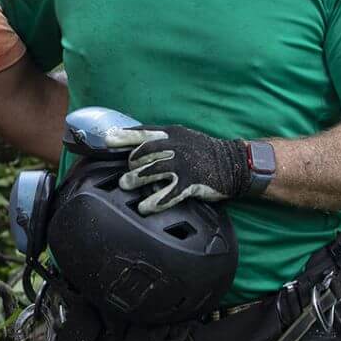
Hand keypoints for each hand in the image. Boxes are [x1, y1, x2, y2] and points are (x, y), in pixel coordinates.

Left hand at [106, 124, 252, 211]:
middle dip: (131, 164)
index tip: (107, 140)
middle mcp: (174, 146)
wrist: (234, 163)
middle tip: (126, 174)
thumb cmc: (204, 151)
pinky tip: (144, 208)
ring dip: (134, 180)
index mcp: (171, 133)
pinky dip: (153, 202)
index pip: (142, 133)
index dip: (123, 137)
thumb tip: (136, 145)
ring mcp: (182, 164)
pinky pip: (167, 194)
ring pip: (150, 171)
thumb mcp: (183, 137)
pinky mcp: (190, 182)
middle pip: (142, 153)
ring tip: (125, 186)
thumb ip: (162, 140)